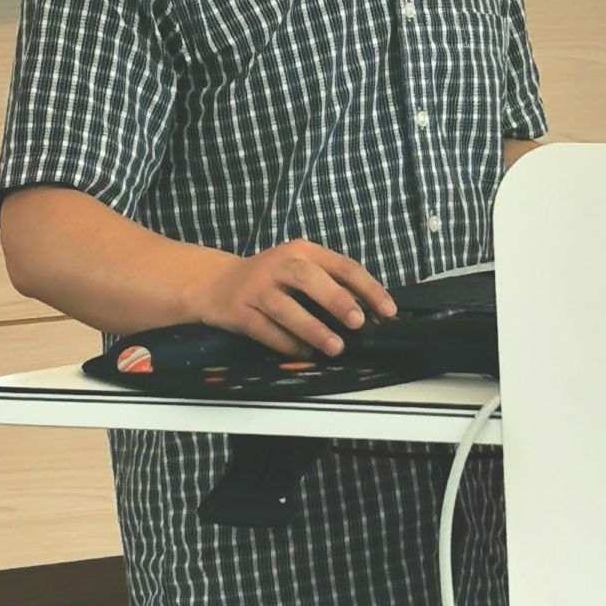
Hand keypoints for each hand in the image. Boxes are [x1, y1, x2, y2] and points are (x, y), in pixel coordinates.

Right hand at [193, 238, 397, 357]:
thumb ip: (331, 284)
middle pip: (308, 278)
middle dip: (336, 299)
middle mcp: (279, 265)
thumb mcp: (300, 270)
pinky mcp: (240, 312)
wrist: (217, 283)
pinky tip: (305, 354)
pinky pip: (265, 330)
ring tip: (336, 347)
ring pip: (286, 308)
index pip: (341, 265)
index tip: (388, 310)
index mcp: (302, 251)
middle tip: (358, 322)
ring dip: (313, 328)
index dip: (367, 287)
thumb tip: (370, 313)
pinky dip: (287, 344)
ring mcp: (257, 288)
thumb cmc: (271, 279)